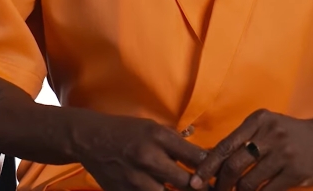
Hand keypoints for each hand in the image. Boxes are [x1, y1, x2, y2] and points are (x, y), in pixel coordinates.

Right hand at [73, 112, 208, 190]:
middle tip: (214, 190)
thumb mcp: (155, 128)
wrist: (91, 139)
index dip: (213, 169)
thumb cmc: (128, 131)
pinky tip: (162, 190)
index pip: (197, 157)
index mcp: (159, 138)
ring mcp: (136, 180)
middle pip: (187, 183)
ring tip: (189, 189)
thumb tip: (206, 158)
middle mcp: (149, 159)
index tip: (221, 175)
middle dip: (201, 188)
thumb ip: (178, 144)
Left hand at [192, 110, 312, 190]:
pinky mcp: (295, 173)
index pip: (225, 145)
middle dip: (220, 185)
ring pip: (248, 182)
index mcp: (259, 120)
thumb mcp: (268, 126)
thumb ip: (244, 140)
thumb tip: (212, 162)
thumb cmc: (291, 134)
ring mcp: (284, 154)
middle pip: (233, 165)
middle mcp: (271, 134)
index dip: (207, 166)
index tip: (196, 181)